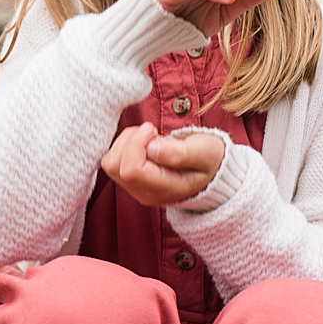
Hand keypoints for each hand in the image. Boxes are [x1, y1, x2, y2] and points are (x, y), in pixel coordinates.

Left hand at [101, 122, 225, 207]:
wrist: (212, 170)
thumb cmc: (210, 160)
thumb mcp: (203, 153)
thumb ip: (178, 153)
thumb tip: (151, 148)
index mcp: (165, 190)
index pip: (131, 169)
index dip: (135, 144)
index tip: (153, 130)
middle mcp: (146, 193)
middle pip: (115, 166)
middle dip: (129, 141)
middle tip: (153, 133)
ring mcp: (136, 188)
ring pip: (110, 162)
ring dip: (126, 142)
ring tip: (151, 138)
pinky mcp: (130, 179)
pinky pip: (113, 159)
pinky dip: (124, 145)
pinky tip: (145, 143)